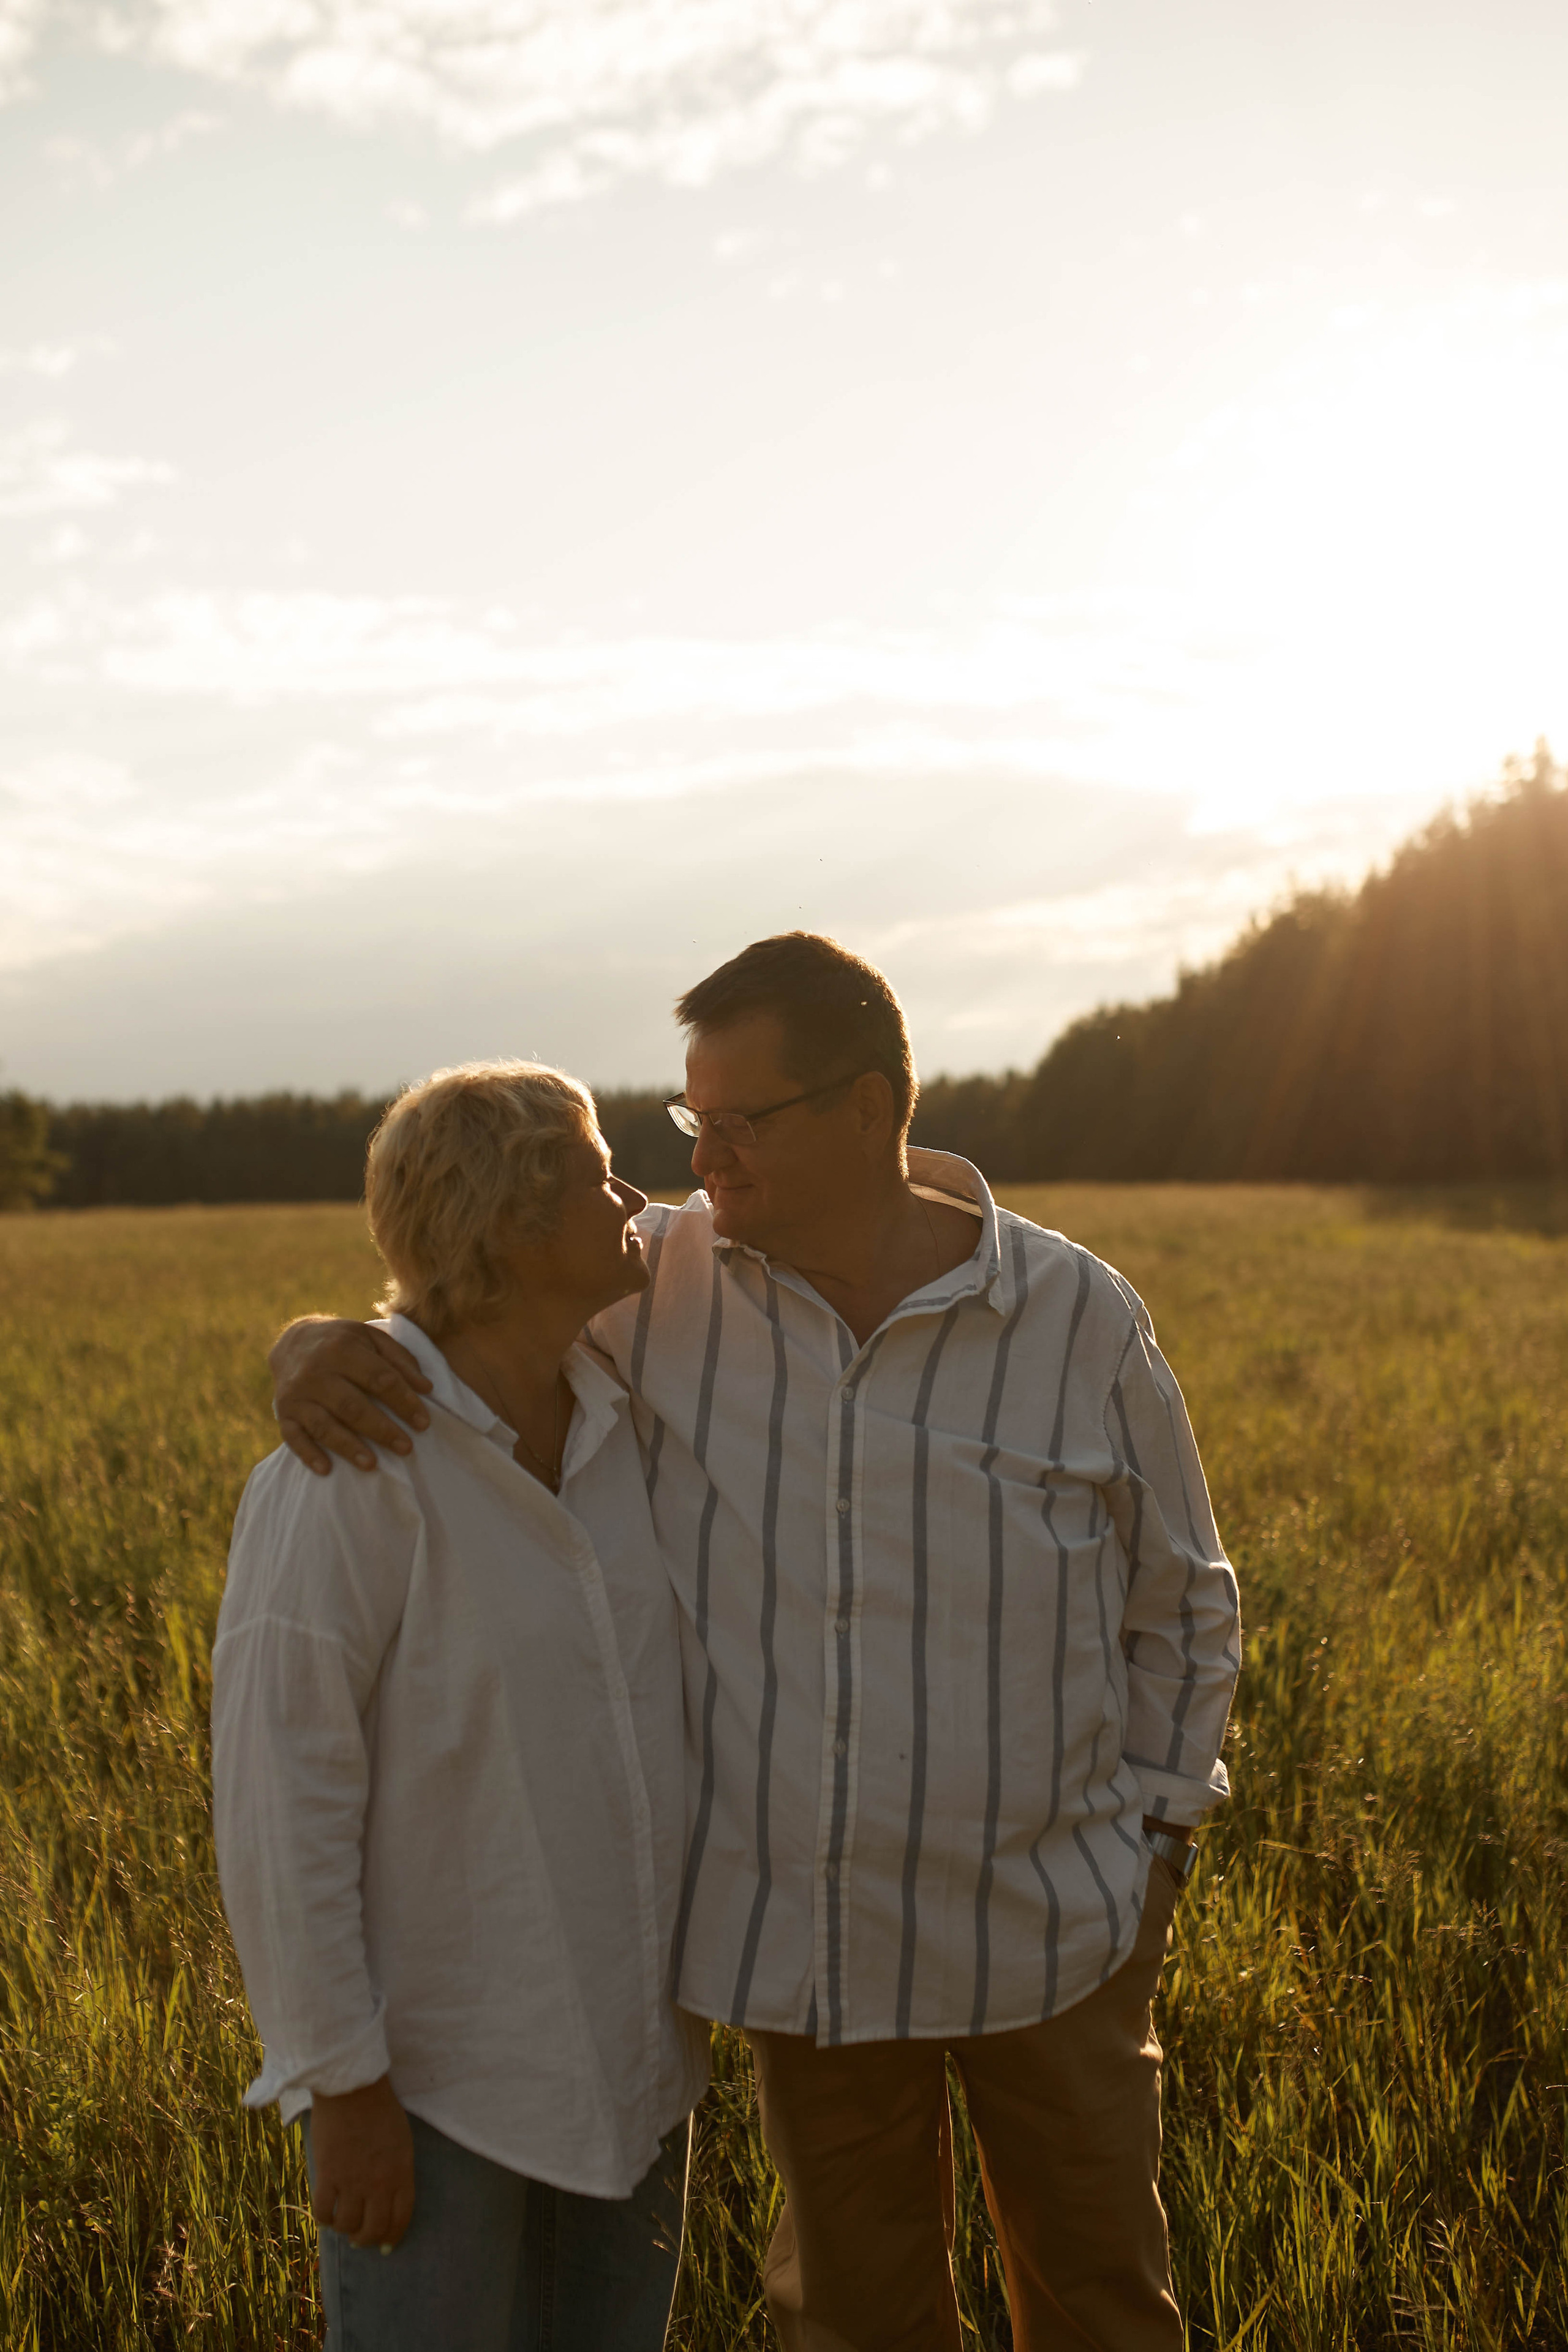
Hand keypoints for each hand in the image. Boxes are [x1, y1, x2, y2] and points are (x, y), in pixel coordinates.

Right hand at [270, 1317, 432, 1475]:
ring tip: (373, 1465)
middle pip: (352, 1405)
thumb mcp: (372, 1339)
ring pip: (324, 1425)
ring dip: (348, 1447)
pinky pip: (293, 1437)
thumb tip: (427, 1388)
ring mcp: (297, 1395)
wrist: (294, 1342)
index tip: (423, 1422)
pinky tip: (326, 1470)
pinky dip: (308, 1454)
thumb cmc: (344, 1343)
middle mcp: (316, 1372)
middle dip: (381, 1429)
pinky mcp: (284, 1413)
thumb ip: (401, 1360)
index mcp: (343, 1348)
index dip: (403, 1401)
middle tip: (406, 1448)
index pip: (379, 1378)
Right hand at [310, 2075, 415, 2250]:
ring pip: (348, 2225)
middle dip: (367, 2239)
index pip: (400, 2218)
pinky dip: (325, 2218)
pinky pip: (324, 2211)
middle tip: (359, 2238)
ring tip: (342, 2222)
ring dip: (345, 2229)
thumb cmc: (379, 2108)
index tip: (385, 2246)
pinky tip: (326, 2212)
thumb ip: (396, 2170)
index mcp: (401, 2172)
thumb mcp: (400, 2141)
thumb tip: (386, 2198)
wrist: (352, 2087)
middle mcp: (380, 2183)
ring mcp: (353, 2181)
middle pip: (374, 2229)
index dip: (392, 2237)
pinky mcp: (329, 2175)